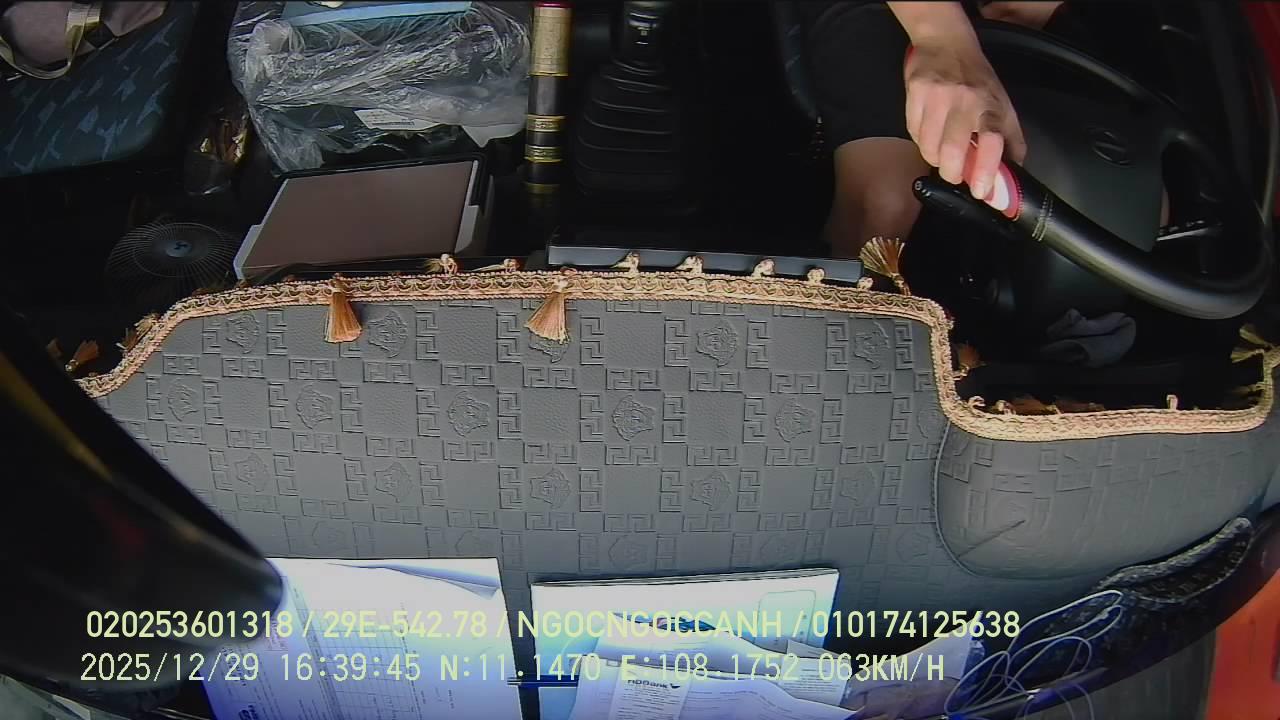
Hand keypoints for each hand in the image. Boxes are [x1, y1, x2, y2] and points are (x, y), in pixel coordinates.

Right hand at [903, 33, 1027, 200]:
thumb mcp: (1003, 106)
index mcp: (992, 106)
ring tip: (941, 148)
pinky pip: (913, 133)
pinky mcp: (915, 93)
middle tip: (955, 174)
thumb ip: (1010, 141)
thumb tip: (1011, 177)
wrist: (947, 44)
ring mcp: (938, 97)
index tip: (981, 191)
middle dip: (952, 173)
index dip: (986, 170)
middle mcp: (966, 101)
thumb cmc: (977, 80)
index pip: (992, 140)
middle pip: (952, 152)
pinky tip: (929, 130)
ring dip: (934, 157)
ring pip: (928, 148)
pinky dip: (920, 140)